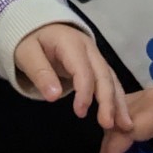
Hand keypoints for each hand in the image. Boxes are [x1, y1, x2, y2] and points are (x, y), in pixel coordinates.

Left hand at [15, 24, 131, 130]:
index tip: (80, 113)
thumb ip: (40, 73)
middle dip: (108, 100)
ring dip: (119, 102)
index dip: (84, 92)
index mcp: (71, 43)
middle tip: (108, 125)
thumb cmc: (29, 40)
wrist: (36, 26)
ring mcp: (95, 56)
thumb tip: (54, 96)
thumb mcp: (26, 53)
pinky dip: (116, 98)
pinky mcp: (96, 65)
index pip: (83, 70)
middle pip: (103, 75)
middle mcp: (89, 48)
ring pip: (111, 79)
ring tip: (125, 125)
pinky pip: (109, 81)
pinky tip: (121, 116)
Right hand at [99, 84, 152, 152]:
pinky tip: (128, 147)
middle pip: (115, 122)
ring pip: (117, 114)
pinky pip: (125, 110)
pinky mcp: (151, 96)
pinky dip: (120, 129)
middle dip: (108, 150)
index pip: (125, 131)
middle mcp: (149, 100)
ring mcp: (148, 94)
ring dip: (112, 138)